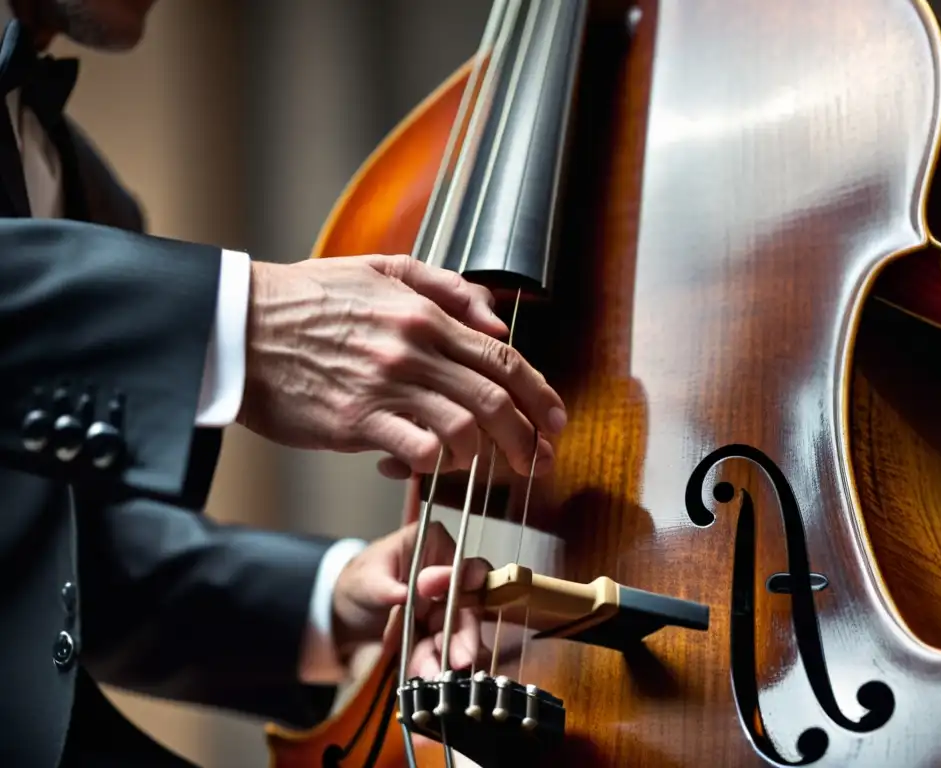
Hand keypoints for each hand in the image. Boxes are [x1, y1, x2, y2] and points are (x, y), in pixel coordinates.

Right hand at [237, 255, 566, 477]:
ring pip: (465, 427)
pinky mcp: (356, 421)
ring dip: (482, 455)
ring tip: (480, 468)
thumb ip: (445, 287)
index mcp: (425, 314)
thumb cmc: (307, 301)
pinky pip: (417, 451)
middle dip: (528, 435)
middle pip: (496, 397)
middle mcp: (415, 348)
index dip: (540, 393)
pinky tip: (422, 467)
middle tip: (538, 460)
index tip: (554, 420)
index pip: (504, 357)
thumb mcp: (381, 269)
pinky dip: (432, 466)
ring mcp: (387, 385)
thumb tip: (495, 319)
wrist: (240, 326)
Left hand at [332, 521, 490, 678]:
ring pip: (454, 632)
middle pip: (467, 604)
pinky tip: (423, 676)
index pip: (463, 564)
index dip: (471, 584)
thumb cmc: (356, 581)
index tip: (468, 605)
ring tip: (434, 676)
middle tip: (461, 659)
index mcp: (434, 545)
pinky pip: (438, 648)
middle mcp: (446, 575)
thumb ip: (390, 585)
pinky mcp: (435, 631)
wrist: (341, 612)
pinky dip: (431, 663)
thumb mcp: (367, 580)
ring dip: (446, 655)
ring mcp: (442, 605)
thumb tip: (412, 591)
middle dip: (463, 634)